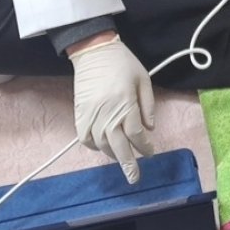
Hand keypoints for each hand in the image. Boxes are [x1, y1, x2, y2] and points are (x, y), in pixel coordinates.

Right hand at [69, 35, 154, 183]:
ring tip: (123, 159)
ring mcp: (91, 115)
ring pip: (102, 145)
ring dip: (113, 154)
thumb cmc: (123, 63)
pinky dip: (94, 146)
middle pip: (118, 146)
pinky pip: (85, 138)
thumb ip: (148, 104)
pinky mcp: (79, 115)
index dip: (145, 146)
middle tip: (134, 178)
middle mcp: (107, 113)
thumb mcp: (143, 79)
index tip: (151, 152)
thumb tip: (150, 128)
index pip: (136, 133)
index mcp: (125, 103)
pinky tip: (102, 147)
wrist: (94, 51)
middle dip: (128, 164)